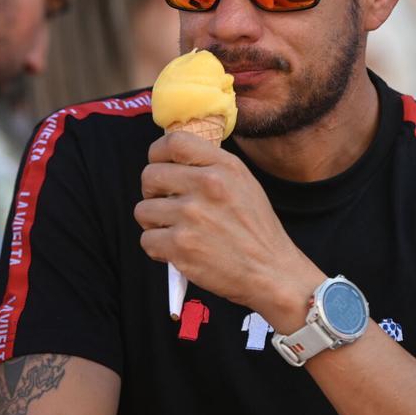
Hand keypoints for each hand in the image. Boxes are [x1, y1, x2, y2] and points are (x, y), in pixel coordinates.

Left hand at [135, 131, 322, 327]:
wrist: (272, 272)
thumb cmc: (256, 230)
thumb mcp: (243, 184)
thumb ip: (211, 167)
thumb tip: (171, 158)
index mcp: (224, 166)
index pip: (173, 142)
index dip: (157, 154)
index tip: (160, 167)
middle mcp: (207, 185)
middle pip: (150, 175)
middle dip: (152, 193)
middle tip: (166, 206)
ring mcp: (192, 216)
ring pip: (143, 210)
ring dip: (154, 224)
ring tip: (175, 232)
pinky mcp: (180, 246)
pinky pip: (146, 239)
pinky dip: (158, 249)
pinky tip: (178, 252)